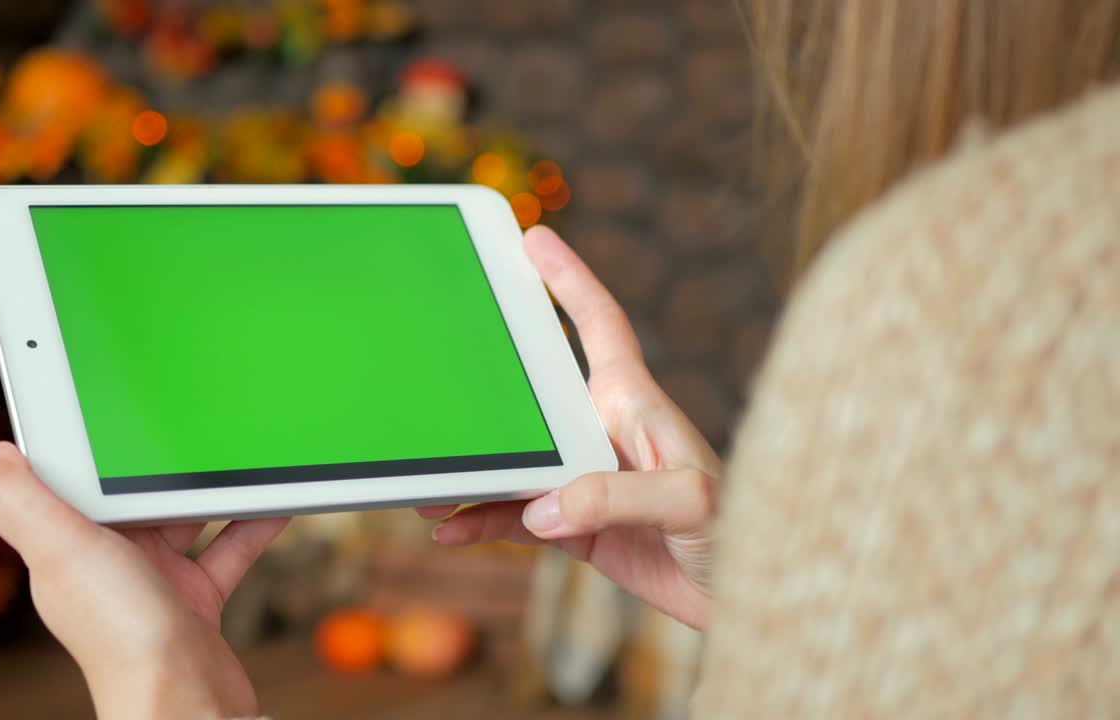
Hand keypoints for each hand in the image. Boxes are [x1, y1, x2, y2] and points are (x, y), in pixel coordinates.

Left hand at [0, 442, 286, 719]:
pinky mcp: (197, 599)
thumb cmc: (125, 636)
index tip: (104, 408)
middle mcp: (107, 564)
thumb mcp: (63, 553)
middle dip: (161, 461)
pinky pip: (226, 547)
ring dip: (211, 488)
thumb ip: (23, 505)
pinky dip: (251, 523)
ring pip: (185, 517)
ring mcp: (154, 582)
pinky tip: (275, 499)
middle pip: (135, 495)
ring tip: (239, 453)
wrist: (187, 699)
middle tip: (191, 421)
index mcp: (68, 548)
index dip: (86, 445)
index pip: (73, 483)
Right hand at [419, 226, 720, 629]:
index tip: (535, 238)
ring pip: (511, 458)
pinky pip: (514, 515)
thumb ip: (620, 496)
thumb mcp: (692, 503)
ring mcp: (585, 479)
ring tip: (423, 483)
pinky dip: (481, 519)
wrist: (746, 597)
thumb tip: (542, 505)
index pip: (599, 324)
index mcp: (635, 404)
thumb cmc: (741, 532)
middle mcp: (603, 432)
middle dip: (486, 377)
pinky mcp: (576, 527)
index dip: (569, 278)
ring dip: (469, 466)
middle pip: (531, 390)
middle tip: (435, 366)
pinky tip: (450, 529)